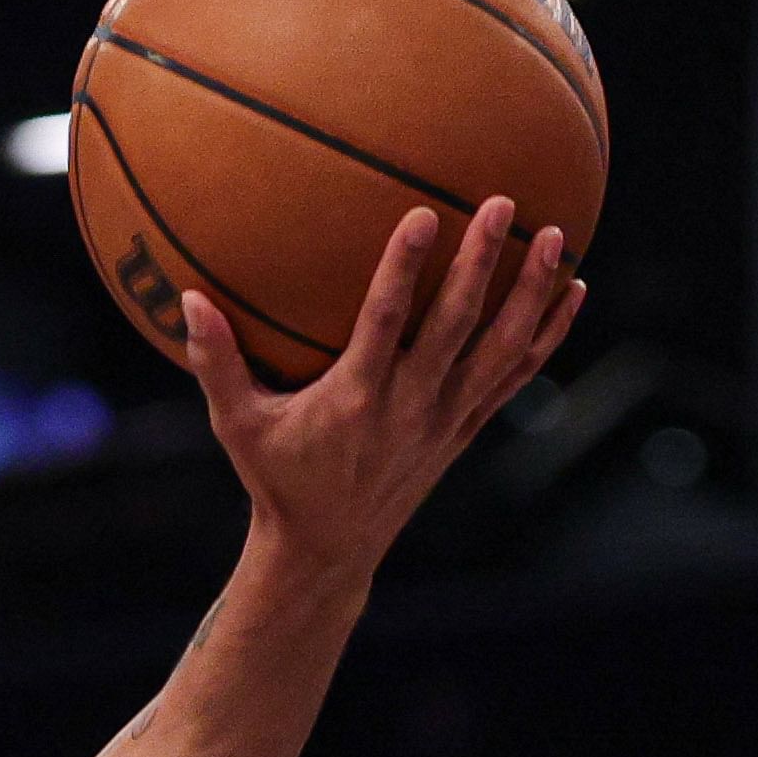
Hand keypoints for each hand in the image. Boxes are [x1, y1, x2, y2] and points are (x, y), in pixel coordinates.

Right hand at [181, 198, 582, 575]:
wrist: (329, 552)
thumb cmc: (278, 479)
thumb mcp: (237, 426)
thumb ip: (215, 362)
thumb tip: (185, 297)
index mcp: (355, 399)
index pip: (385, 322)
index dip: (405, 270)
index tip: (423, 216)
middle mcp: (410, 407)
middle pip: (456, 327)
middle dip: (483, 265)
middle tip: (505, 204)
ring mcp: (445, 419)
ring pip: (500, 349)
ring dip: (530, 294)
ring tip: (556, 236)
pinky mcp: (465, 430)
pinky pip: (515, 377)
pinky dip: (547, 335)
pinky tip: (572, 290)